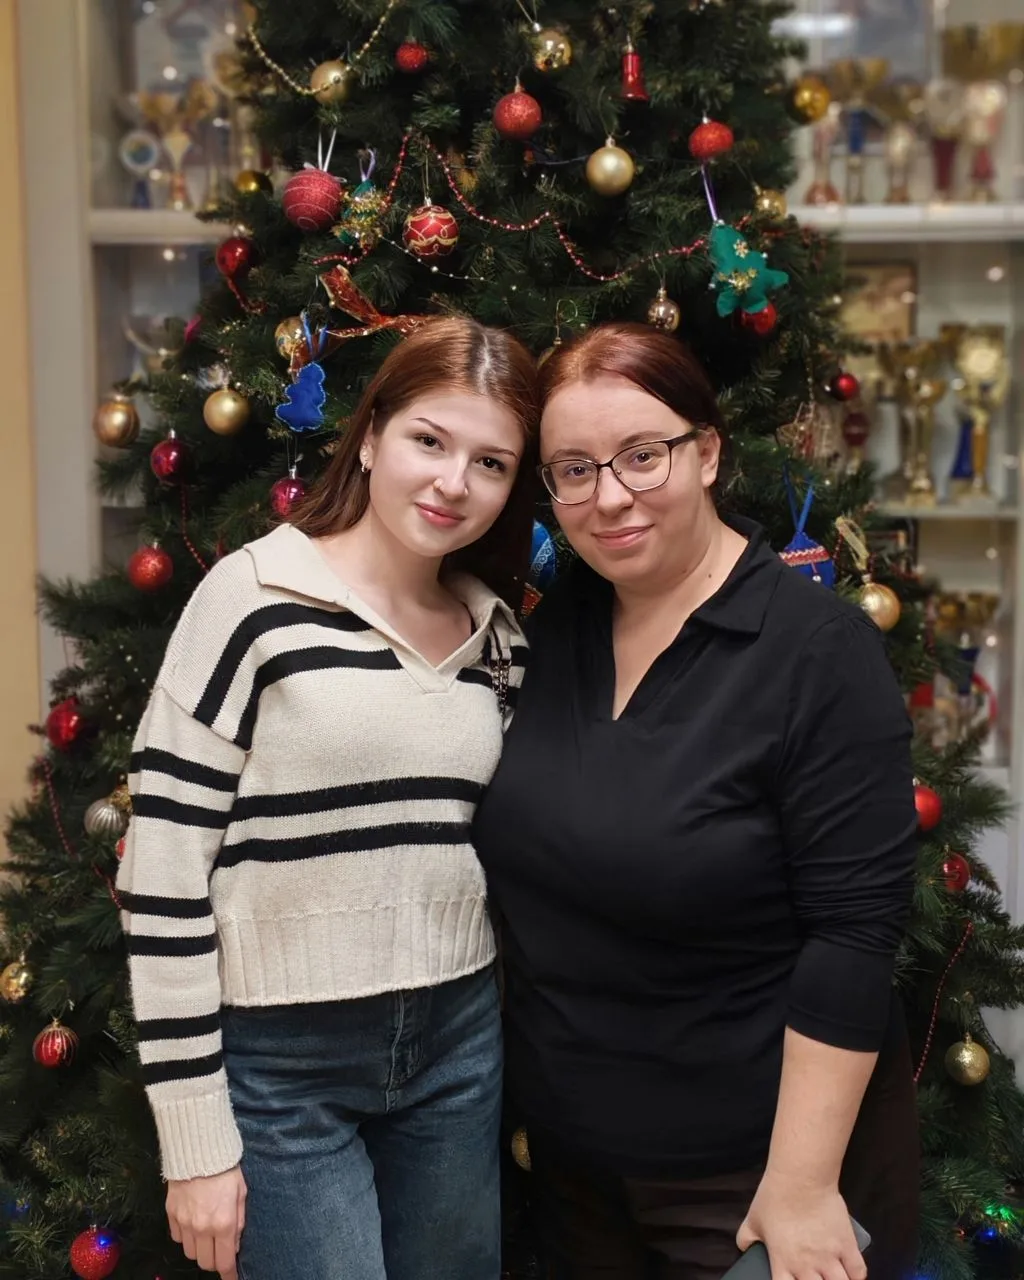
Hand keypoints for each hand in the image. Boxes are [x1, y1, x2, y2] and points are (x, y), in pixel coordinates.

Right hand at [166, 1165, 246, 1279]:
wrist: (199, 1149)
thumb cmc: (226, 1169)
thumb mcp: (241, 1193)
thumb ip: (238, 1222)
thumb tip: (234, 1245)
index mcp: (223, 1224)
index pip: (224, 1261)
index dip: (229, 1275)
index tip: (232, 1278)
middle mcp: (202, 1228)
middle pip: (205, 1262)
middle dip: (214, 1261)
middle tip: (220, 1250)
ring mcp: (184, 1222)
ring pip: (189, 1253)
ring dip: (199, 1249)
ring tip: (206, 1235)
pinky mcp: (171, 1214)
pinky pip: (177, 1238)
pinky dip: (186, 1237)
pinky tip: (193, 1224)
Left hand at [736, 1172, 865, 1279]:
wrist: (801, 1177)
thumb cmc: (775, 1196)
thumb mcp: (752, 1219)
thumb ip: (747, 1239)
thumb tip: (745, 1248)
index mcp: (783, 1262)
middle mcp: (807, 1266)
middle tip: (814, 1278)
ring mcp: (830, 1257)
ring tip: (832, 1278)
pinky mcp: (847, 1245)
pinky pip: (858, 1272)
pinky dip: (856, 1276)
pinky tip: (850, 1274)